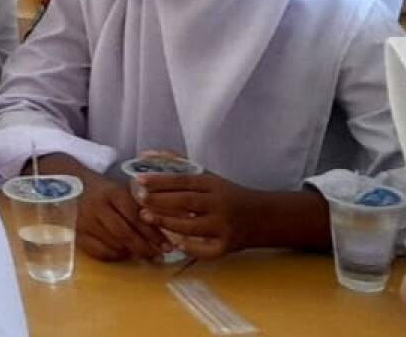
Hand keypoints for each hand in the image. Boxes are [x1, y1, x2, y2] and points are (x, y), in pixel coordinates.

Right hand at [73, 168, 170, 261]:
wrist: (64, 184)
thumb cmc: (99, 189)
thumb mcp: (118, 190)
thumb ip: (137, 206)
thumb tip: (162, 228)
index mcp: (111, 193)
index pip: (136, 216)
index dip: (153, 233)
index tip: (168, 245)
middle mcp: (97, 207)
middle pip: (125, 233)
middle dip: (145, 247)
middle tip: (159, 255)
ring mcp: (85, 222)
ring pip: (114, 244)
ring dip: (132, 251)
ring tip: (144, 254)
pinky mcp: (76, 234)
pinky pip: (100, 251)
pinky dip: (115, 255)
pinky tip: (122, 253)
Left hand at [136, 171, 260, 258]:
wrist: (265, 217)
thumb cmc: (229, 195)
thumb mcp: (209, 177)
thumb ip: (178, 165)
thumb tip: (146, 154)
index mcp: (213, 185)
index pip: (184, 181)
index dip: (161, 181)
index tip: (140, 180)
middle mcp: (219, 204)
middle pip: (187, 202)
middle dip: (160, 200)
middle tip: (139, 198)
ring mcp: (224, 227)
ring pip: (192, 227)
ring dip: (167, 222)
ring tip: (146, 217)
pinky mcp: (228, 246)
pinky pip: (206, 250)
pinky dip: (190, 248)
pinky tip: (174, 243)